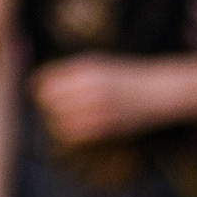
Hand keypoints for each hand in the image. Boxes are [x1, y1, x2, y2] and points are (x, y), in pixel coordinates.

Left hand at [29, 54, 168, 148]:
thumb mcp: (99, 63)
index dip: (39, 87)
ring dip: (57, 119)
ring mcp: (98, 108)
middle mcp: (91, 87)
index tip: (41, 90)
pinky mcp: (105, 127)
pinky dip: (69, 131)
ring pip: (58, 119)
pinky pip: (73, 133)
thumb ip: (70, 71)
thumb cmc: (125, 75)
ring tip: (69, 114)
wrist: (158, 92)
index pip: (46, 80)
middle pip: (49, 100)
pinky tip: (79, 124)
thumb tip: (38, 82)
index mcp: (87, 67)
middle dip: (48, 103)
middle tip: (56, 104)